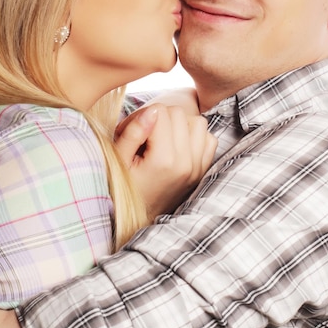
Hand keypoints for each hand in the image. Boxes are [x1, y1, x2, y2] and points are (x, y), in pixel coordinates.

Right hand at [115, 104, 216, 218]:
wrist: (138, 217)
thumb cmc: (123, 186)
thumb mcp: (118, 159)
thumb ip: (133, 132)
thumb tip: (152, 110)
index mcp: (164, 160)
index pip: (161, 111)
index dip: (142, 115)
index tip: (132, 130)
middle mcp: (187, 163)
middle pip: (179, 114)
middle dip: (160, 117)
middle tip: (144, 134)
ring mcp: (198, 168)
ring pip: (198, 122)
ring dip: (180, 124)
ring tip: (161, 137)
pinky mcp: (203, 171)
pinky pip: (209, 138)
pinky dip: (194, 136)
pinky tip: (177, 145)